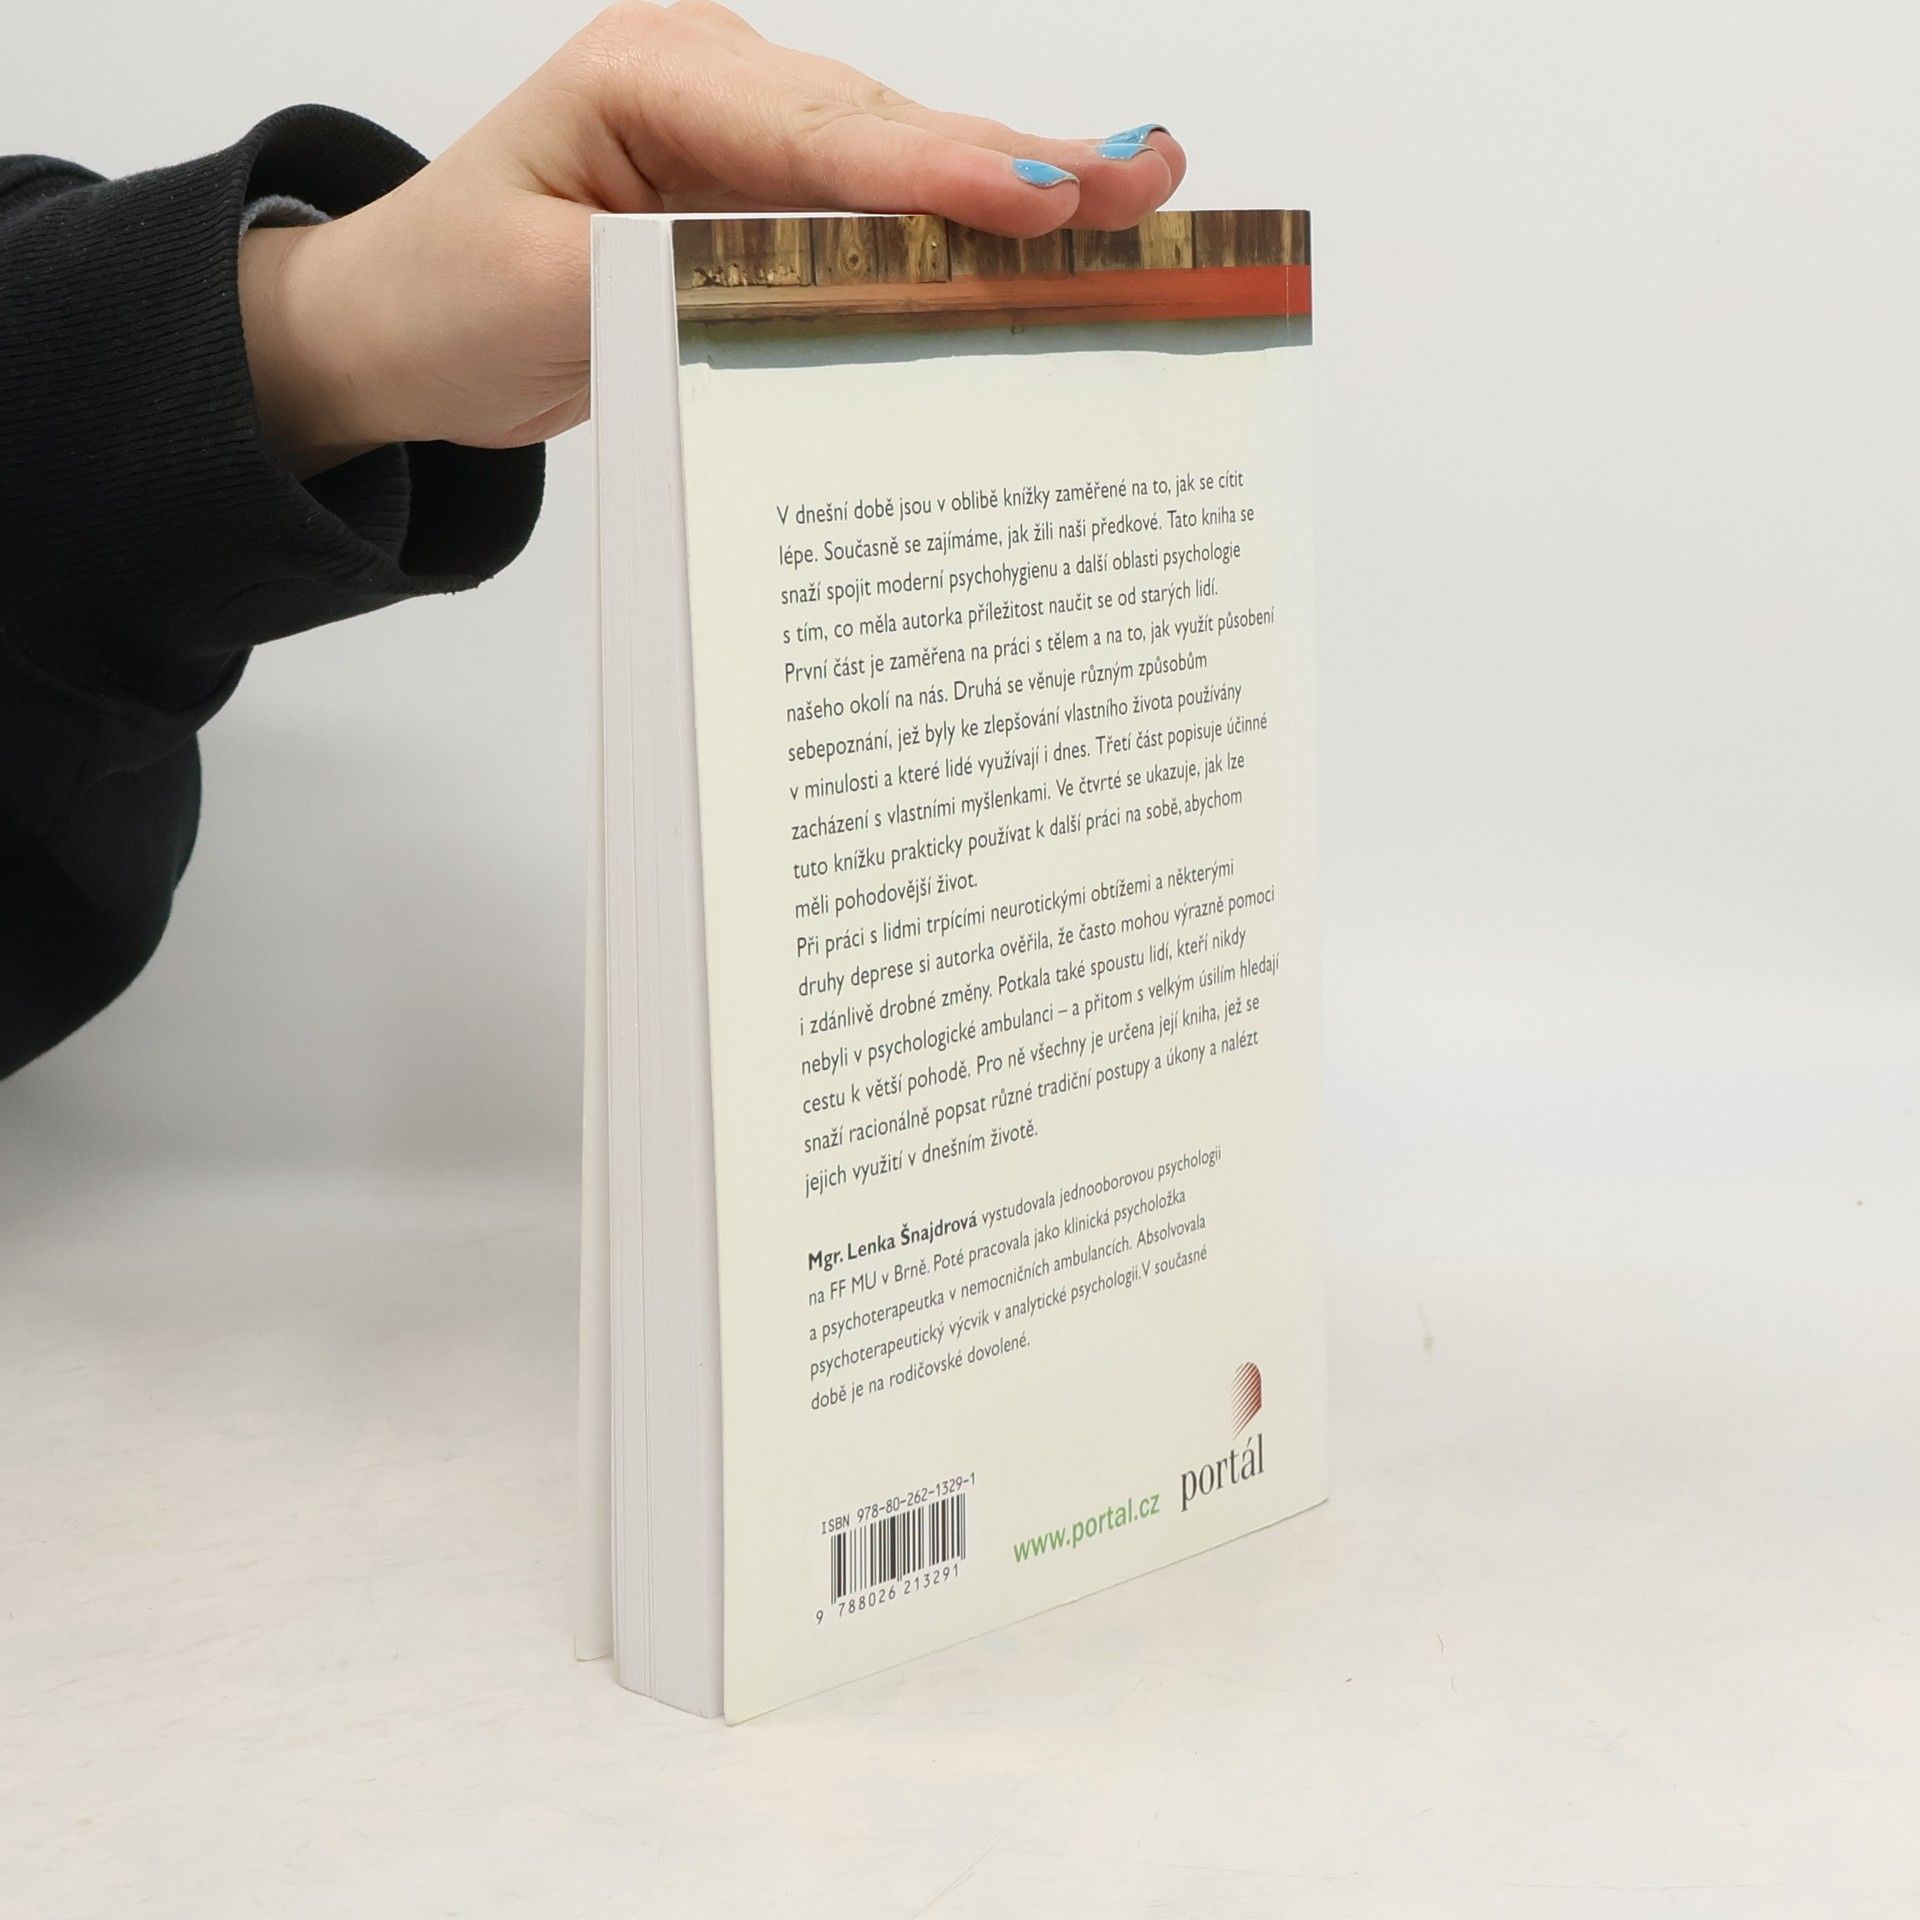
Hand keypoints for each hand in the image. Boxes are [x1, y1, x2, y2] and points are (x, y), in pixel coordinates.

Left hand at [238, 0, 1184, 477]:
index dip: (928, 171)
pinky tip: (1050, 244)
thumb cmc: (448, 297)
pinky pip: (881, 223)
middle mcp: (715, 90)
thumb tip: (816, 292)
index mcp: (648, 79)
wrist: (401, 330)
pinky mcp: (768, 208)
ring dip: (1014, 193)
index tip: (1030, 198)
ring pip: (900, 169)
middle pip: (885, 132)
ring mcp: (749, 145)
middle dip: (1015, 161)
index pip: (811, 133)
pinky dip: (961, 244)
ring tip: (1132, 199)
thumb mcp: (541, 297)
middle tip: (1141, 181)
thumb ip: (673, 281)